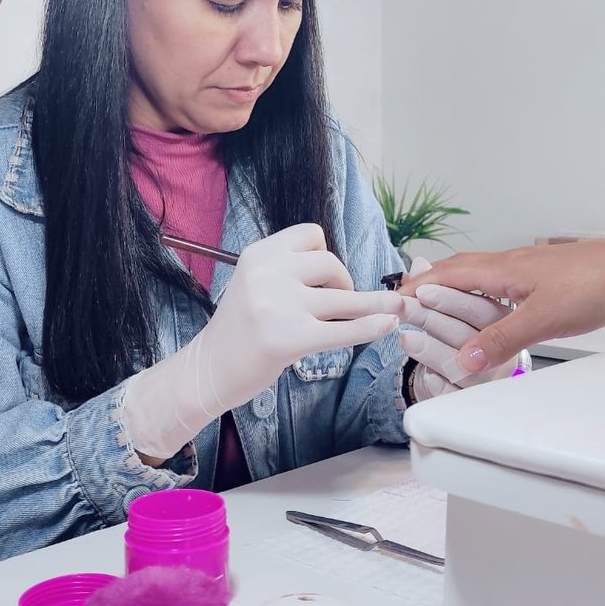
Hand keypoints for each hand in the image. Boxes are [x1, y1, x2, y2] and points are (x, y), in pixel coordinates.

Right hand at [122, 223, 401, 458]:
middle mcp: (267, 274)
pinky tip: (388, 325)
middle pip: (330, 263)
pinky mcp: (290, 339)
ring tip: (395, 309)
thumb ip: (288, 271)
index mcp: (258, 254)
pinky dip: (371, 326)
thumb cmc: (239, 329)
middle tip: (341, 303)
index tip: (326, 277)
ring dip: (374, 303)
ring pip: (344, 296)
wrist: (209, 369)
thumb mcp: (254, 283)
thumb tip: (341, 271)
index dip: (326, 254)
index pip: (311, 235)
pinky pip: (344, 329)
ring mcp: (279, 306)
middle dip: (345, 280)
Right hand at [399, 239, 604, 376]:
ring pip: (482, 279)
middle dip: (431, 287)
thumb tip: (464, 359)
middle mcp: (511, 265)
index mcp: (502, 269)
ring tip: (442, 312)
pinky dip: (487, 301)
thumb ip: (502, 339)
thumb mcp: (543, 318)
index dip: (417, 289)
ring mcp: (530, 272)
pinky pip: (504, 288)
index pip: (446, 275)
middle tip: (409, 308)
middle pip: (459, 272)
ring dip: (458, 293)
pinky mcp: (548, 282)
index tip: (393, 304)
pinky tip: (494, 316)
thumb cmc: (596, 283)